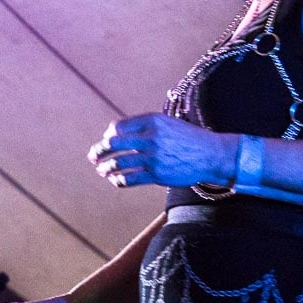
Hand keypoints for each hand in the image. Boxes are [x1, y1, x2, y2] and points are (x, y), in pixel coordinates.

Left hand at [89, 113, 234, 187]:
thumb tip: (114, 133)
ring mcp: (153, 157)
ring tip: (101, 170)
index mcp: (151, 121)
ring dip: (105, 168)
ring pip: (118, 163)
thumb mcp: (166, 123)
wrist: (210, 154)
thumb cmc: (186, 138)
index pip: (117, 127)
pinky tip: (115, 180)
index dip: (108, 135)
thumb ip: (143, 126)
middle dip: (99, 151)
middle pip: (113, 144)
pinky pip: (130, 178)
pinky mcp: (156, 174)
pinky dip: (118, 180)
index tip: (107, 140)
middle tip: (92, 156)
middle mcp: (150, 138)